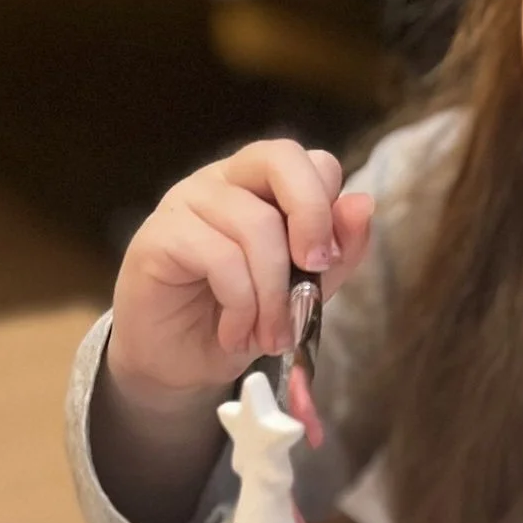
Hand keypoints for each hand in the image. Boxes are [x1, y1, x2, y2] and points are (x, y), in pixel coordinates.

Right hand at [107, 140, 374, 406]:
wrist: (178, 364)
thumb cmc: (239, 321)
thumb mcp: (302, 293)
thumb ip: (336, 252)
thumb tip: (363, 204)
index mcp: (262, 186)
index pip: (311, 162)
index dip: (330, 208)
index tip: (328, 263)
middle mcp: (223, 181)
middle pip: (281, 158)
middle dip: (312, 217)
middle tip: (316, 272)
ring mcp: (187, 202)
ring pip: (255, 224)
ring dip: (274, 295)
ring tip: (270, 337)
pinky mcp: (159, 236)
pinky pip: (220, 258)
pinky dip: (241, 306)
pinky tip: (234, 334)